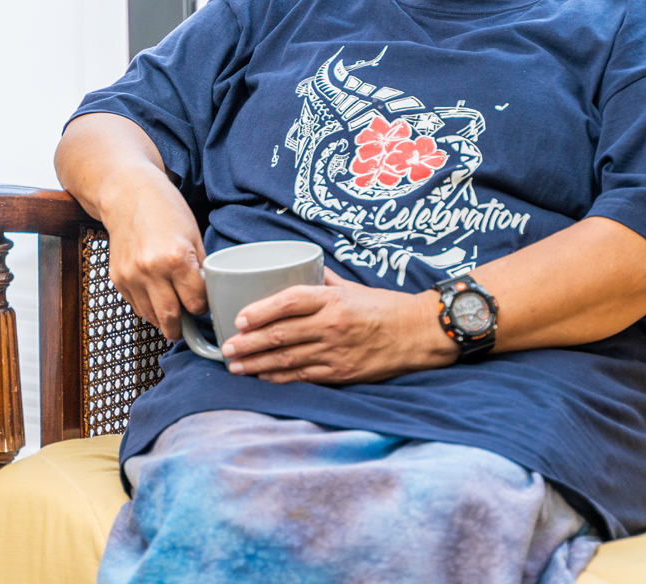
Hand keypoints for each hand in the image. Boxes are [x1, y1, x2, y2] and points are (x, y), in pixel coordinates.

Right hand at [101, 163, 207, 341]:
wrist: (127, 194)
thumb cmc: (165, 210)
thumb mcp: (193, 235)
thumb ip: (200, 268)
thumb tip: (207, 295)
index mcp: (176, 259)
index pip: (196, 303)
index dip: (203, 306)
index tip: (203, 302)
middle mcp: (151, 271)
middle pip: (171, 319)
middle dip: (183, 327)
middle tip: (189, 324)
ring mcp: (131, 277)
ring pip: (151, 317)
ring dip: (164, 320)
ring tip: (174, 311)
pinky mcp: (117, 279)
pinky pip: (136, 307)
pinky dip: (148, 308)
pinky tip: (156, 297)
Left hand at [220, 269, 458, 384]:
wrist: (418, 333)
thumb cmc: (384, 307)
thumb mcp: (352, 287)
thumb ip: (323, 280)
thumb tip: (298, 269)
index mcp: (333, 299)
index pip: (289, 301)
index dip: (261, 310)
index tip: (240, 318)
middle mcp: (332, 325)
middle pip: (281, 334)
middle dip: (249, 343)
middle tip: (227, 348)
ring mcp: (336, 352)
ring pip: (287, 359)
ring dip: (257, 364)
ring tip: (236, 365)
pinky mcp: (341, 373)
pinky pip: (303, 376)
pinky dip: (279, 378)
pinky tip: (263, 377)